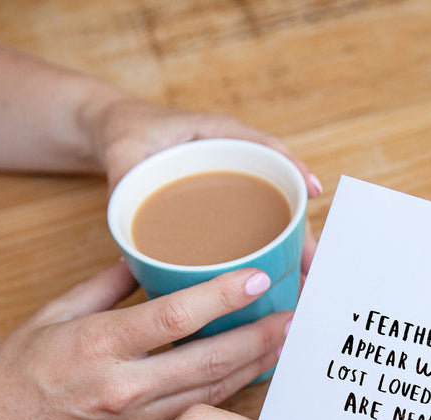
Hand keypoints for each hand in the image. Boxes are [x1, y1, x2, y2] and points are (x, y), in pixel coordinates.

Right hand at [0, 261, 287, 419]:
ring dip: (254, 366)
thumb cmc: (12, 382)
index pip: (174, 318)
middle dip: (259, 338)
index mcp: (96, 345)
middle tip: (295, 316)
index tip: (259, 279)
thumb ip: (103, 287)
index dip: (222, 297)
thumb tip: (143, 260)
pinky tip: (252, 375)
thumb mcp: (49, 318)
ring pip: (212, 390)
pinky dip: (229, 392)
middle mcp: (123, 386)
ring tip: (286, 342)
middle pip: (209, 360)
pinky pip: (197, 412)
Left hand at [92, 97, 320, 272]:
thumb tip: (130, 235)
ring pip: (273, 211)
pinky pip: (258, 222)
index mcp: (216, 132)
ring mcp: (235, 180)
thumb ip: (125, 184)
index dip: (293, 168)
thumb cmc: (127, 134)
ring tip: (302, 276)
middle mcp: (235, 155)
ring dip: (292, 242)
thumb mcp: (123, 154)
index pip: (266, 146)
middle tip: (311, 262)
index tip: (311, 191)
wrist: (119, 131)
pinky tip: (281, 273)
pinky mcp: (229, 202)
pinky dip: (273, 246)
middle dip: (300, 226)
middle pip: (280, 189)